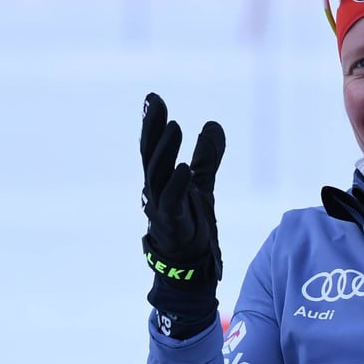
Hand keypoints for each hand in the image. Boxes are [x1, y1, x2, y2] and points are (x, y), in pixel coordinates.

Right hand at [140, 93, 225, 336]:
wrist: (190, 265)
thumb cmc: (191, 223)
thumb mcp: (202, 184)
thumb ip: (207, 158)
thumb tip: (212, 125)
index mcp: (160, 179)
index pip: (153, 146)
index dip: (152, 123)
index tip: (153, 98)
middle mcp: (154, 191)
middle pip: (150, 155)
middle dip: (152, 128)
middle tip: (156, 103)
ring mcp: (160, 208)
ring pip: (157, 174)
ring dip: (165, 150)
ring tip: (174, 126)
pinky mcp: (172, 225)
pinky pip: (171, 202)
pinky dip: (177, 184)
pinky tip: (185, 168)